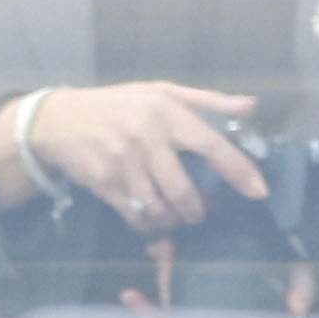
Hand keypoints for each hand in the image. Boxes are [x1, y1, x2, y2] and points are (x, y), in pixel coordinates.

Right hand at [2, 78, 263, 228]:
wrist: (59, 119)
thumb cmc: (118, 105)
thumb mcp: (161, 92)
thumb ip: (207, 101)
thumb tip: (251, 106)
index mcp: (165, 112)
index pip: (210, 144)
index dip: (238, 170)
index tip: (259, 191)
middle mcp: (145, 137)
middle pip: (184, 190)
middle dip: (197, 210)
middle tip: (199, 211)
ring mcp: (123, 163)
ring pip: (160, 209)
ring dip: (174, 220)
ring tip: (175, 215)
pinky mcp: (104, 184)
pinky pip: (136, 217)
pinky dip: (150, 225)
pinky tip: (151, 219)